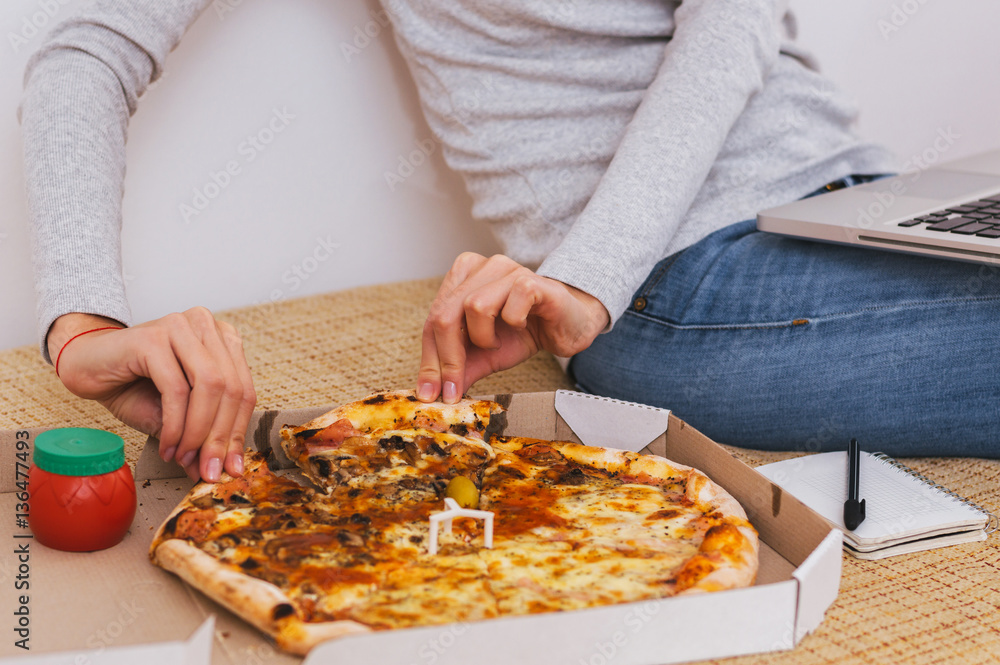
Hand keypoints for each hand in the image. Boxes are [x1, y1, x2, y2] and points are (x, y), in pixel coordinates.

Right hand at [49, 309, 256, 481]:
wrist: (86, 366)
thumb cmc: (134, 386)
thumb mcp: (177, 415)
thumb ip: (202, 435)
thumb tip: (222, 469)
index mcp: (222, 339)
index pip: (245, 390)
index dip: (238, 432)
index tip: (232, 468)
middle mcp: (206, 326)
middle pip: (232, 389)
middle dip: (220, 437)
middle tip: (209, 470)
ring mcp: (180, 327)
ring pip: (210, 386)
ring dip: (199, 432)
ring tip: (185, 459)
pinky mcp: (153, 337)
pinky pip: (176, 389)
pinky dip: (176, 425)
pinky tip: (168, 446)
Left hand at [417, 253, 609, 402]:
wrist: (569, 326)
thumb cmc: (525, 333)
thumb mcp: (485, 355)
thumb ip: (460, 367)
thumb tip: (433, 392)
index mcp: (462, 279)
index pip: (432, 321)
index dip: (429, 360)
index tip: (430, 394)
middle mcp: (481, 268)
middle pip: (445, 315)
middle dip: (447, 360)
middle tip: (453, 390)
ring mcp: (506, 270)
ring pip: (474, 307)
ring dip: (484, 338)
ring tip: (498, 343)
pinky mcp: (532, 280)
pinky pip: (510, 308)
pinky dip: (514, 324)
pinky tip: (522, 326)